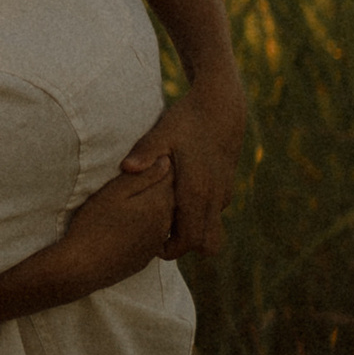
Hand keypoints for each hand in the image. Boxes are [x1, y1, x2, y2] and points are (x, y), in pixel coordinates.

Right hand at [47, 152, 177, 296]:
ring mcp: (157, 243)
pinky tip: (127, 225)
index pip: (169, 175)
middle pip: (169, 196)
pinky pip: (153, 234)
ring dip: (152, 206)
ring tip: (130, 201)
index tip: (141, 163)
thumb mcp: (114, 193)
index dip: (157, 165)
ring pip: (162, 216)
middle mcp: (165, 224)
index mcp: (159, 204)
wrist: (82, 267)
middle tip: (134, 178)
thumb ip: (142, 176)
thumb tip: (166, 161)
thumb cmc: (93, 224)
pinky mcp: (147, 256)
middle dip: (158, 185)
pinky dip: (145, 226)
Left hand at [118, 70, 246, 254]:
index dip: (172, 249)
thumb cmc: (188, 120)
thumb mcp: (162, 133)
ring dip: (194, 230)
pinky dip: (201, 215)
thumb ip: (144, 153)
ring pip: (214, 229)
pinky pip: (215, 213)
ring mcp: (224, 192)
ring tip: (166, 217)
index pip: (190, 239)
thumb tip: (126, 168)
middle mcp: (214, 197)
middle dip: (185, 247)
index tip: (154, 245)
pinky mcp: (227, 185)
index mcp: (196, 191)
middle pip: (208, 244)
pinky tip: (180, 200)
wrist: (222, 105)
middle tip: (160, 237)